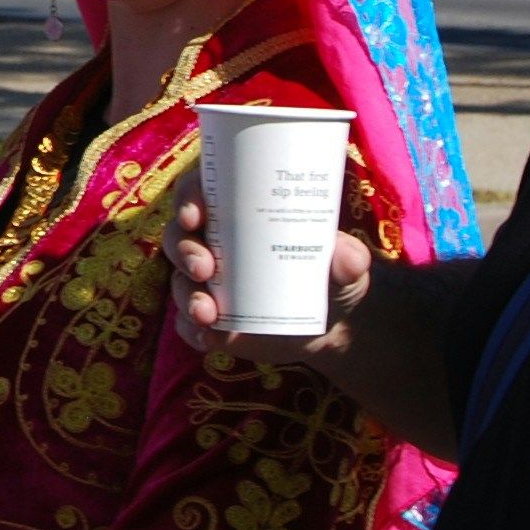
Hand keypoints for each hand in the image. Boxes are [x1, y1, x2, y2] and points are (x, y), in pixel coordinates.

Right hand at [170, 195, 377, 367]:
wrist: (328, 325)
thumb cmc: (332, 275)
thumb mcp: (346, 264)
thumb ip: (350, 258)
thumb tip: (349, 258)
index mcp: (238, 212)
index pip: (200, 191)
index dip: (188, 196)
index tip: (195, 213)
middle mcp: (214, 243)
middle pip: (179, 236)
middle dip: (184, 250)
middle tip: (204, 268)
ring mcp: (207, 283)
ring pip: (179, 280)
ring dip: (186, 294)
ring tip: (207, 313)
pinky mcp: (207, 319)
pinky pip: (185, 323)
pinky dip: (191, 329)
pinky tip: (208, 338)